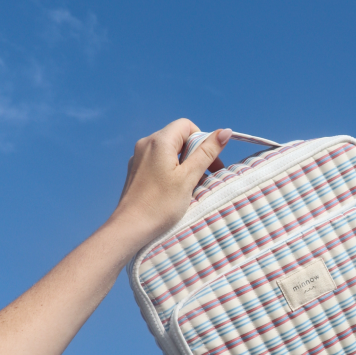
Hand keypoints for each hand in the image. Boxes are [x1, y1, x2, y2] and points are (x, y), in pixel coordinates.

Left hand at [111, 118, 231, 243]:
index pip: (187, 126)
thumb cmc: (161, 204)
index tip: (209, 163)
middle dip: (196, 154)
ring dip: (185, 165)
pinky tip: (175, 191)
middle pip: (178, 138)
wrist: (130, 227)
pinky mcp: (136, 172)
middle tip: (207, 177)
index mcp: (159, 141)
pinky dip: (171, 172)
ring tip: (192, 187)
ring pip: (169, 152)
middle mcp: (146, 144)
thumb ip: (207, 153)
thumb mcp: (189, 177)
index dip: (202, 141)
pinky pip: (158, 163)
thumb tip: (225, 131)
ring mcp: (138, 158)